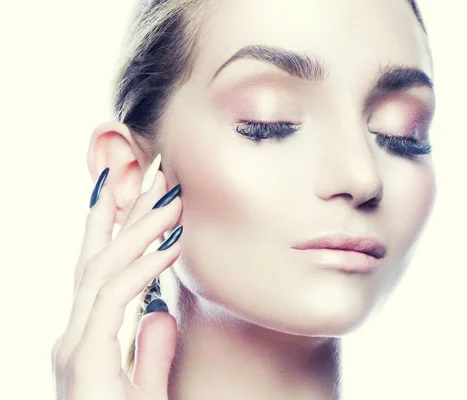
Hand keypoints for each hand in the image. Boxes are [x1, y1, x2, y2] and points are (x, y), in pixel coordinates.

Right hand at [51, 166, 182, 399]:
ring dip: (139, 230)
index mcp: (87, 340)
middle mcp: (74, 338)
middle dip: (124, 210)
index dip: (117, 226)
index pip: (100, 271)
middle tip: (153, 170)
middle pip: (97, 258)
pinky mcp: (85, 364)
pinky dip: (142, 269)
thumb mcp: (144, 391)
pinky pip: (113, 302)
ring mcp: (75, 349)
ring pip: (103, 271)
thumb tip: (160, 314)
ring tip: (171, 197)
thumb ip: (149, 354)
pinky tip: (170, 246)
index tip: (140, 190)